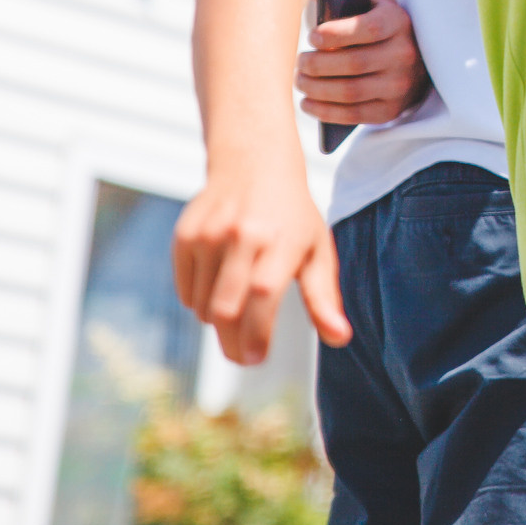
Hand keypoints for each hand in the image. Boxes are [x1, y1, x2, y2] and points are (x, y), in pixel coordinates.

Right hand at [172, 165, 350, 362]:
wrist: (253, 165)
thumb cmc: (292, 217)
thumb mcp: (317, 250)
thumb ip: (324, 298)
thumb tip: (340, 339)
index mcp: (281, 239)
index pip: (263, 295)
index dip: (256, 333)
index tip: (256, 359)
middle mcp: (243, 234)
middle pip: (226, 309)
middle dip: (232, 343)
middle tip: (242, 356)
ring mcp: (210, 233)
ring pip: (203, 307)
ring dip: (218, 320)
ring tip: (238, 304)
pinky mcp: (185, 235)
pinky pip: (186, 293)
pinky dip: (199, 302)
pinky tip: (218, 283)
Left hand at [297, 0, 430, 124]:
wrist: (416, 62)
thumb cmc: (379, 31)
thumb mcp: (371, 11)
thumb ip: (346, 7)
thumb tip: (313, 10)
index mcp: (398, 24)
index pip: (369, 29)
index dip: (336, 34)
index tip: (312, 37)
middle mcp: (403, 56)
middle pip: (354, 63)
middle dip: (318, 64)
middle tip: (301, 61)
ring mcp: (399, 86)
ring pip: (350, 91)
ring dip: (316, 89)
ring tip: (300, 81)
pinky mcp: (390, 110)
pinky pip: (353, 115)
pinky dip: (324, 111)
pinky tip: (307, 103)